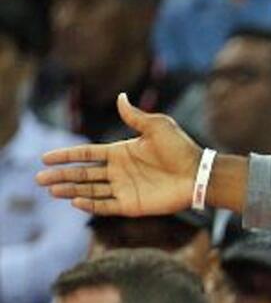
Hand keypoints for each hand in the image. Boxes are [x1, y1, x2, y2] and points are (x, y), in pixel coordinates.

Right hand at [37, 93, 201, 215]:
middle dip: (62, 175)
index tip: (45, 157)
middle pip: (83, 173)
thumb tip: (120, 96)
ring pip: (90, 190)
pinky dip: (90, 205)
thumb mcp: (157, 126)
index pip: (86, 154)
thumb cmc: (181, 149)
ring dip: (70, 190)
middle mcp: (119, 171)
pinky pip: (106, 206)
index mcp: (121, 152)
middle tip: (40, 179)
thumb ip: (135, 116)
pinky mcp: (132, 205)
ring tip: (51, 190)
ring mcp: (124, 188)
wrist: (199, 174)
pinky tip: (75, 201)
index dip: (66, 156)